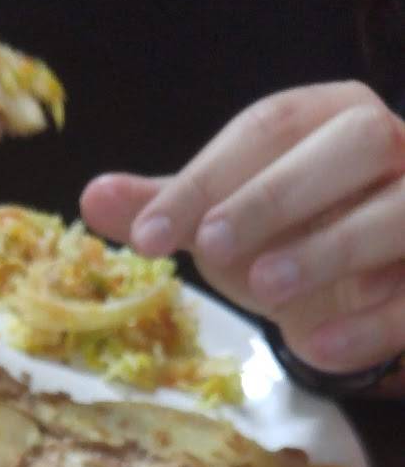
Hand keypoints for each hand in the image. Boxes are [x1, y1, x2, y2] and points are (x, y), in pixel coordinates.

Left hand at [82, 82, 404, 373]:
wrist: (365, 287)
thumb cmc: (295, 235)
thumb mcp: (228, 220)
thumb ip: (171, 207)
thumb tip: (92, 198)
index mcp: (331, 117)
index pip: (272, 127)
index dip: (206, 178)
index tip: (147, 236)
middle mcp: (392, 147)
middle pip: (354, 143)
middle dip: (277, 194)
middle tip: (211, 248)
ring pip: (399, 212)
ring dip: (329, 248)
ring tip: (263, 289)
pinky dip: (368, 325)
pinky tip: (313, 349)